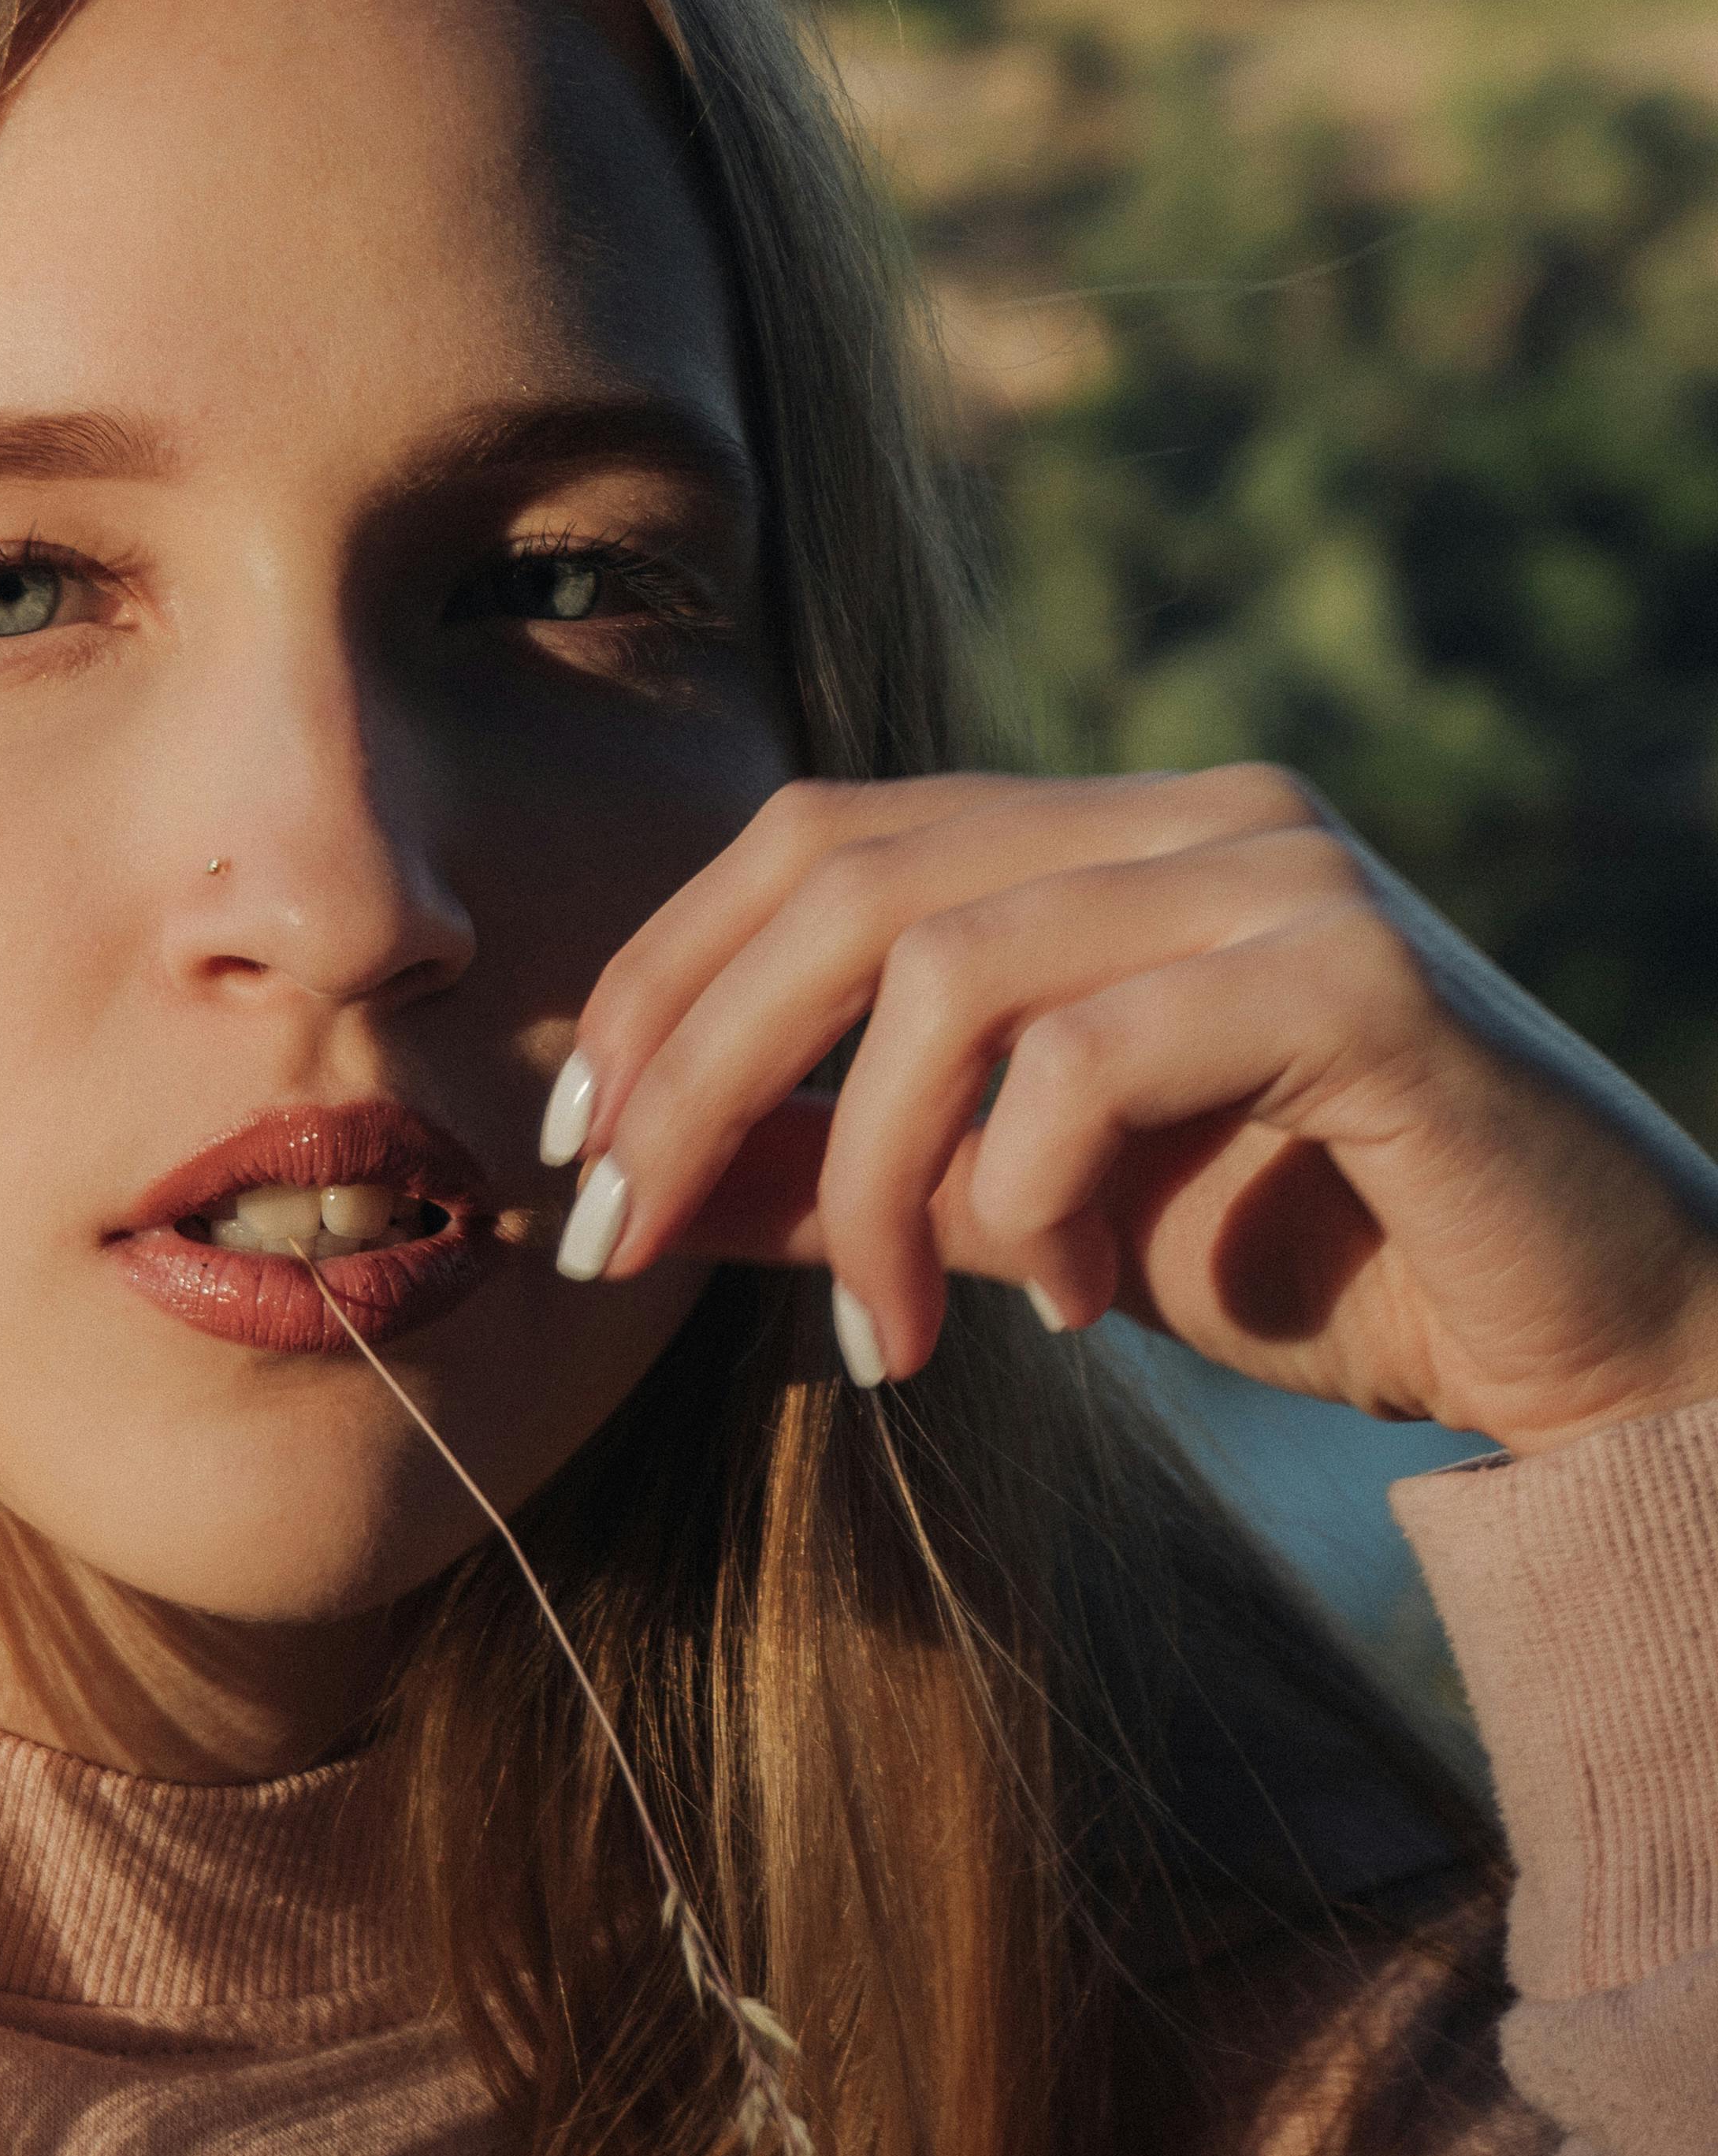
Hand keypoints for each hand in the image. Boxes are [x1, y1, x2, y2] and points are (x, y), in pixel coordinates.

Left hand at [544, 766, 1717, 1457]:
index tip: (572, 1150)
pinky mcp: (1359, 978)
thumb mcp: (1027, 1225)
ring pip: (950, 971)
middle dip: (694, 1071)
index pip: (813, 837)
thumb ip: (851, 1179)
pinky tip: (1055, 1304)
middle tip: (619, 1243)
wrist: (1582, 1341)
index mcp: (1104, 838)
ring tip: (882, 1334)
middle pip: (845, 879)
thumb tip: (648, 1180)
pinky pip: (1102, 1051)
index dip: (663, 980)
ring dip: (862, 1177)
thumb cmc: (1316, 1263)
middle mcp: (1189, 814)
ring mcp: (1280, 874)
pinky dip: (1027, 1191)